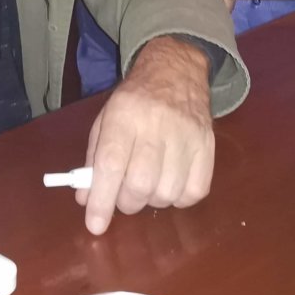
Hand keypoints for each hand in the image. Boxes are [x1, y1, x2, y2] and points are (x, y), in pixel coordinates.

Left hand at [77, 37, 213, 235]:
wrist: (176, 70)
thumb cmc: (136, 100)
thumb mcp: (106, 120)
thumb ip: (94, 160)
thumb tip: (87, 200)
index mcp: (125, 114)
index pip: (111, 164)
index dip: (102, 200)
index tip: (95, 224)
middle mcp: (156, 123)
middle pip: (140, 184)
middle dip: (127, 202)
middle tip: (124, 194)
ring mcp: (187, 134)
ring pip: (167, 193)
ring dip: (152, 200)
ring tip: (148, 184)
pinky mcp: (208, 145)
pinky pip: (194, 192)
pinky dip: (179, 198)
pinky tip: (170, 182)